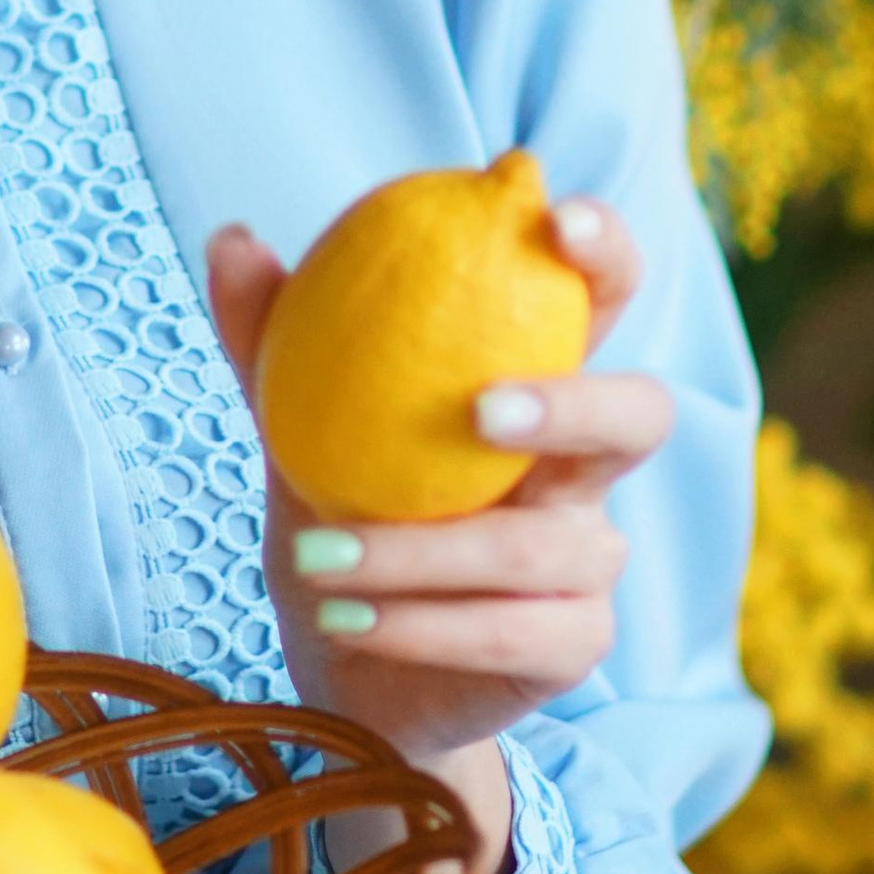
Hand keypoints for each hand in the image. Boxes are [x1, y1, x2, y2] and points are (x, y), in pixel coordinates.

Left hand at [204, 195, 674, 873]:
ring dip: (424, 551)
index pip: (599, 298)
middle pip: (641, 414)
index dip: (601, 250)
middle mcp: (582, 466)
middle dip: (576, 403)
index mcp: (532, 383)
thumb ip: (275, 337)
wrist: (346, 656)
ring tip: (319, 555)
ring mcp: (590, 557)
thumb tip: (233, 238)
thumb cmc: (342, 512)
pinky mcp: (575, 642)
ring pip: (546, 546)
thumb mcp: (301, 422)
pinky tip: (349, 617)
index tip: (552, 217)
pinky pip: (515, 633)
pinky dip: (422, 624)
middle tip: (479, 409)